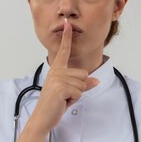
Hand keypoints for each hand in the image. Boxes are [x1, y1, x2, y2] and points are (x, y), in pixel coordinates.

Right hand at [29, 19, 99, 133]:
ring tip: (63, 99)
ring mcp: (57, 79)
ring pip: (83, 84)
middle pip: (83, 74)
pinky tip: (63, 102)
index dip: (66, 38)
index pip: (64, 51)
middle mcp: (56, 71)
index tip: (67, 24)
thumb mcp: (70, 92)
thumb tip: (97, 81)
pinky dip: (74, 100)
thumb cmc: (54, 104)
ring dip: (76, 95)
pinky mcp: (60, 87)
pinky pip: (79, 92)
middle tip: (65, 96)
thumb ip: (82, 84)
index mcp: (56, 69)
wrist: (43, 117)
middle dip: (79, 88)